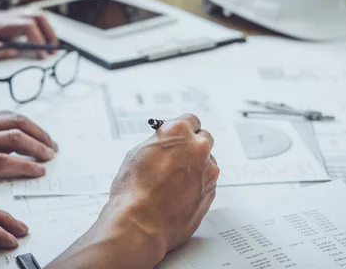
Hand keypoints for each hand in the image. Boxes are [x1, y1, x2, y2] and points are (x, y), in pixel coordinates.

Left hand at [0, 10, 58, 59]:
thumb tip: (14, 52)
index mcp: (1, 24)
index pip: (27, 26)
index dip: (38, 40)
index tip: (42, 55)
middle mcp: (9, 16)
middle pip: (37, 16)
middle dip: (49, 33)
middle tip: (53, 51)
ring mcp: (12, 16)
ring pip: (37, 15)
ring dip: (48, 30)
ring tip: (51, 47)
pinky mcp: (13, 19)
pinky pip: (33, 19)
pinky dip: (42, 29)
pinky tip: (42, 41)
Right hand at [51, 114, 218, 268]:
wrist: (140, 224)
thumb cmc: (133, 191)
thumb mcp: (137, 153)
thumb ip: (158, 143)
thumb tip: (163, 144)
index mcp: (178, 132)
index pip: (191, 120)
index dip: (183, 129)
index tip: (181, 134)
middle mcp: (198, 148)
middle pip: (204, 139)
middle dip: (193, 146)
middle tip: (179, 156)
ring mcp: (208, 170)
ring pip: (207, 162)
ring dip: (196, 167)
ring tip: (174, 182)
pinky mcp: (211, 192)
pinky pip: (207, 182)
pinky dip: (197, 185)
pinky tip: (179, 194)